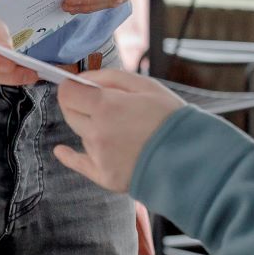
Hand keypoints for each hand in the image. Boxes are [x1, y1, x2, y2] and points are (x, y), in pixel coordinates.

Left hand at [50, 68, 184, 191]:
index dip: (71, 86)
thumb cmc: (172, 118)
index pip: (68, 93)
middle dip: (77, 104)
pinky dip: (68, 156)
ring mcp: (99, 156)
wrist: (192, 158)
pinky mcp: (105, 176)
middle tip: (94, 102)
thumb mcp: (145, 85)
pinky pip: (79, 164)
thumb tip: (83, 78)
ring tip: (122, 129)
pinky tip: (61, 151)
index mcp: (105, 107)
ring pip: (82, 135)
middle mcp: (96, 132)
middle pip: (70, 113)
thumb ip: (109, 77)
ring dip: (92, 127)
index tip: (78, 86)